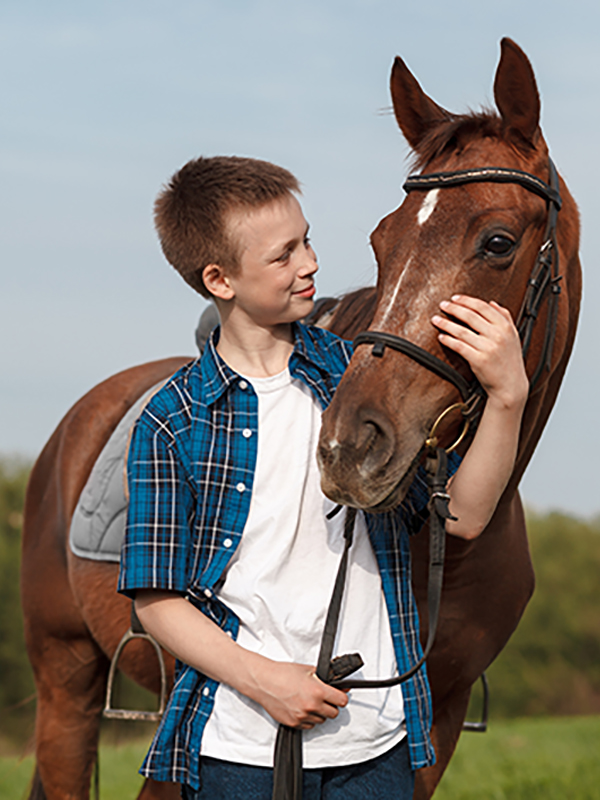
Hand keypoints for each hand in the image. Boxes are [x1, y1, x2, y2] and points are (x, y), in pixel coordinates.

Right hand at [246, 659, 347, 729]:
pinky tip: (301, 708)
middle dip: (331, 706)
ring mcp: (302, 717)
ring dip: (319, 713)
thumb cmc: (283, 673)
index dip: (341, 697)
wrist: (264, 681)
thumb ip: (327, 678)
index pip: (342, 701)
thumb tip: (341, 686)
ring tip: (309, 701)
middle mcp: (311, 706)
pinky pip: (308, 726)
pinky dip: (308, 719)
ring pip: (321, 721)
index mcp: (318, 691)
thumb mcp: (308, 669)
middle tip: (323, 698)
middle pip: (334, 713)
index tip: (338, 695)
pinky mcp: (293, 724)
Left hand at [431, 295, 528, 409]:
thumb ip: (505, 317)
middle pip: (470, 316)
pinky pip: (459, 346)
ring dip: (446, 323)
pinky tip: (441, 337)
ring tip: (436, 319)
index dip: (466, 301)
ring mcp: (488, 348)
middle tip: (442, 305)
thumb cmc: (510, 361)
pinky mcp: (479, 360)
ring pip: (462, 331)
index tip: (454, 298)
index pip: (483, 307)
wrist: (510, 386)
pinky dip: (448, 340)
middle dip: (453, 308)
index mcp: (506, 327)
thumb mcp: (513, 336)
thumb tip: (492, 303)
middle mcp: (498, 335)